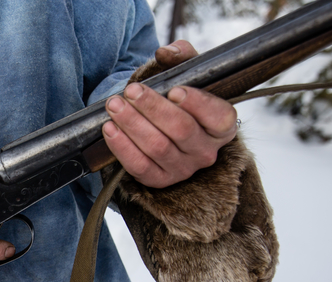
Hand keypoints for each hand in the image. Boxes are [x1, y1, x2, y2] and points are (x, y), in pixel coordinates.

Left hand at [102, 40, 237, 187]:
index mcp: (222, 125)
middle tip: (130, 91)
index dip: (197, 104)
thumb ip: (183, 57)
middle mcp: (206, 150)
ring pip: (157, 147)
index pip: (218, 117)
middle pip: (181, 130)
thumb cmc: (180, 98)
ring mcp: (183, 169)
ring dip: (132, 124)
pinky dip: (122, 147)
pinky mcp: (160, 180)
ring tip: (114, 105)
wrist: (164, 128)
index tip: (174, 90)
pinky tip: (110, 129)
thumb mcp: (188, 75)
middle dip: (152, 108)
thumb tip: (166, 52)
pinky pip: (139, 166)